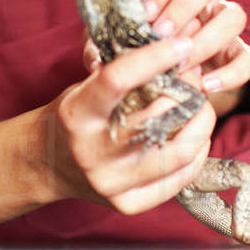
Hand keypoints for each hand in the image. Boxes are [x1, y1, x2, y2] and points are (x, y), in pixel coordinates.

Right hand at [43, 34, 215, 212]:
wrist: (49, 162)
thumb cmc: (76, 115)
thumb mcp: (86, 87)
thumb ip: (122, 73)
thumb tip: (171, 49)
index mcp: (76, 114)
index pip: (117, 79)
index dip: (153, 58)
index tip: (179, 45)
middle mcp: (91, 150)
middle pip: (157, 119)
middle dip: (187, 93)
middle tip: (194, 79)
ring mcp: (110, 182)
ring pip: (178, 152)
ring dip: (201, 124)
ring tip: (201, 107)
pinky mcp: (127, 204)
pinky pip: (179, 179)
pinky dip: (196, 154)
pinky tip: (195, 137)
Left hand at [82, 0, 249, 115]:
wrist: (145, 81)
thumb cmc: (126, 48)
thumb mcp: (110, 39)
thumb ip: (103, 41)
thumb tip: (97, 59)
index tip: (145, 9)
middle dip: (185, 4)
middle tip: (160, 33)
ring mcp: (222, 22)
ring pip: (235, 15)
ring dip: (207, 39)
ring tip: (179, 64)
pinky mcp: (236, 53)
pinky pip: (249, 58)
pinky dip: (232, 74)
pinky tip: (204, 86)